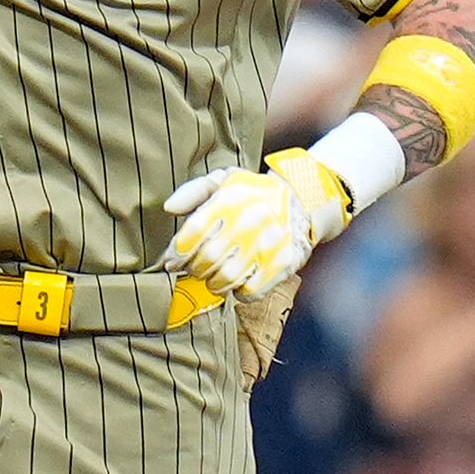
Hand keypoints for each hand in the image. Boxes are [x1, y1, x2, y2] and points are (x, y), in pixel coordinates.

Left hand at [162, 147, 353, 297]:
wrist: (305, 201)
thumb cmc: (256, 193)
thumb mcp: (225, 180)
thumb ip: (194, 191)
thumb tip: (169, 209)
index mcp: (230, 200)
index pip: (192, 234)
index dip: (176, 254)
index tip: (172, 262)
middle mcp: (249, 222)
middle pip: (205, 260)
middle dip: (194, 269)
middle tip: (197, 267)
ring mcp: (267, 245)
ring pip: (225, 279)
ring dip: (214, 283)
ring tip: (215, 275)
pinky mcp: (282, 264)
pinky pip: (250, 292)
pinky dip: (239, 292)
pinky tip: (239, 282)